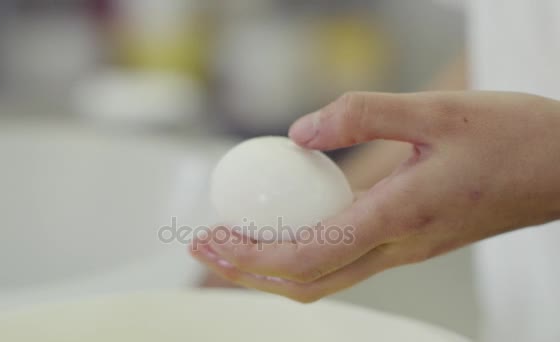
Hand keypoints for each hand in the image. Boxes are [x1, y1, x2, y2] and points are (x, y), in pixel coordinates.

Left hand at [191, 91, 559, 301]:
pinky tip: (286, 224)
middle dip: (247, 271)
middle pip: (305, 282)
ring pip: (323, 277)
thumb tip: (299, 133)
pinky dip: (300, 251)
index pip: (305, 257)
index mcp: (398, 219)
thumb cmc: (511, 139)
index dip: (250, 256)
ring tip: (233, 239)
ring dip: (270, 265)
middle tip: (204, 244)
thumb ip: (362, 115)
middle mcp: (397, 247)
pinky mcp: (410, 242)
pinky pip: (343, 259)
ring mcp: (404, 251)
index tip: (210, 237)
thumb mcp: (437, 110)